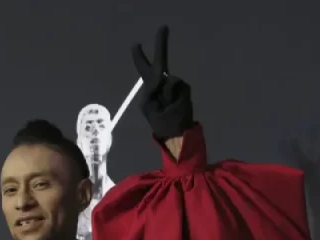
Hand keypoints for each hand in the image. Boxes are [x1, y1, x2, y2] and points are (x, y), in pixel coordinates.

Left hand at [131, 25, 193, 140]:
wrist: (176, 132)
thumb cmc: (159, 121)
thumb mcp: (148, 105)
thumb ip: (151, 89)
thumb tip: (162, 77)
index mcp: (150, 87)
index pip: (143, 68)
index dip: (139, 56)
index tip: (136, 44)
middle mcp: (162, 82)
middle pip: (159, 61)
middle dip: (160, 44)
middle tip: (163, 27)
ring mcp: (174, 84)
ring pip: (167, 79)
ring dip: (164, 93)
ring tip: (166, 106)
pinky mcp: (184, 88)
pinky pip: (174, 85)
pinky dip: (170, 94)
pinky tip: (172, 104)